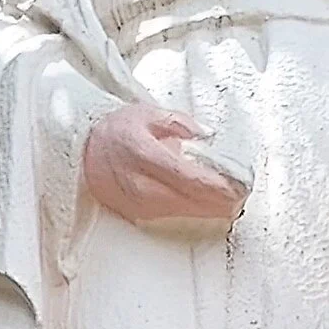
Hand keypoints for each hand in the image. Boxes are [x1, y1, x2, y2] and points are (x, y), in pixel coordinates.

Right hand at [82, 101, 245, 233]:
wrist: (85, 152)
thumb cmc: (117, 131)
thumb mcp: (147, 113)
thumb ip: (179, 123)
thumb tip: (206, 134)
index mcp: (142, 153)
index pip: (185, 175)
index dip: (213, 183)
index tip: (237, 184)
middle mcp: (139, 183)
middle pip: (188, 198)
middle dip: (219, 199)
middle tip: (243, 194)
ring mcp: (137, 203)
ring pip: (183, 211)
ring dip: (210, 208)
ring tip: (234, 202)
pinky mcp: (137, 214)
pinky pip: (172, 215)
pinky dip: (195, 211)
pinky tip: (211, 207)